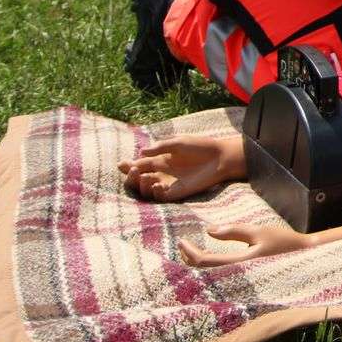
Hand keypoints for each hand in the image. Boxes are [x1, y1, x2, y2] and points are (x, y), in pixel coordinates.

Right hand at [118, 136, 241, 201]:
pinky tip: (159, 185)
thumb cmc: (201, 147)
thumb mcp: (178, 143)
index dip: (129, 166)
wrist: (220, 157)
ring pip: (147, 190)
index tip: (121, 164)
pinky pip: (161, 197)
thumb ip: (160, 148)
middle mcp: (162, 173)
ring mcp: (169, 184)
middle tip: (133, 171)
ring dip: (143, 185)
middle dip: (132, 177)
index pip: (140, 164)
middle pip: (140, 180)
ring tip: (147, 177)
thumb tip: (141, 152)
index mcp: (161, 160)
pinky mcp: (178, 193)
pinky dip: (157, 193)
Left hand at [179, 223, 309, 266]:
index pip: (205, 261)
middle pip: (203, 273)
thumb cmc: (283, 242)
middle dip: (189, 259)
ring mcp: (240, 279)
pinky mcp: (244, 278)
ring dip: (198, 264)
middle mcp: (237, 276)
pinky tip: (209, 257)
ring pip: (210, 276)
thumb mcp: (259, 232)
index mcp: (239, 264)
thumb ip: (234, 231)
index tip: (181, 240)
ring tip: (191, 250)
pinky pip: (219, 274)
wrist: (304, 258)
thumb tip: (209, 230)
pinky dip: (209, 266)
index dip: (190, 251)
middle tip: (182, 244)